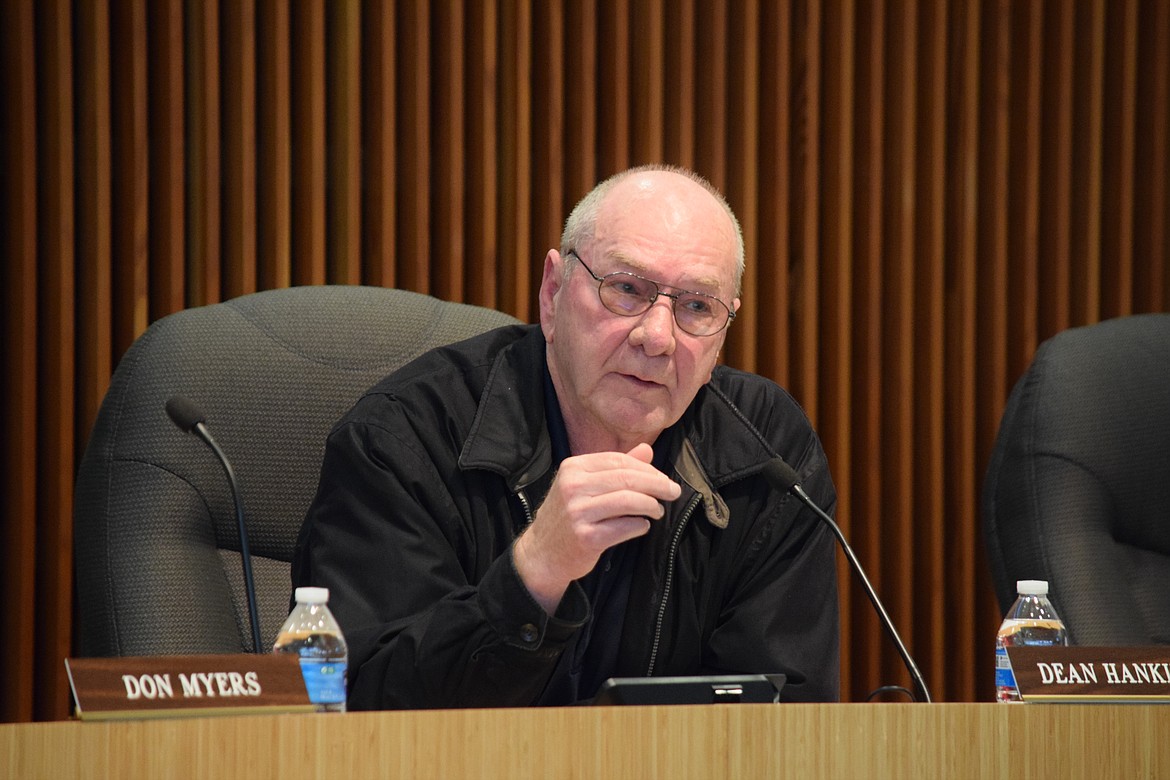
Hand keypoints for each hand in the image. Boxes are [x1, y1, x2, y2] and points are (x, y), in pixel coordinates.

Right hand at [513, 443, 680, 612]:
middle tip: (674, 492)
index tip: (663, 478)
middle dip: (657, 484)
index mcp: (573, 468)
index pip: (618, 460)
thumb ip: (615, 467)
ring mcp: (577, 512)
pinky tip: (642, 526)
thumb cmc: (568, 516)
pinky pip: (624, 527)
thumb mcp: (585, 485)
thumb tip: (647, 450)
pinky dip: (640, 525)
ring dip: (651, 505)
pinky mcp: (586, 537)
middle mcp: (573, 487)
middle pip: (626, 478)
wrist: (542, 553)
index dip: (647, 469)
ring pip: (628, 501)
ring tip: (658, 511)